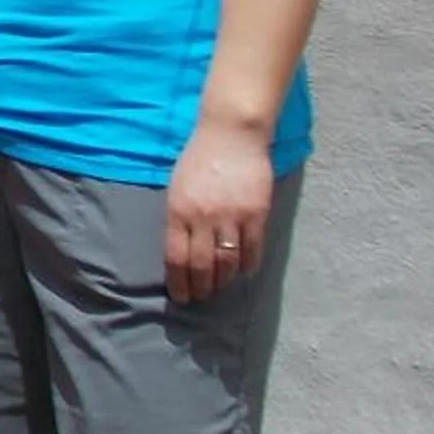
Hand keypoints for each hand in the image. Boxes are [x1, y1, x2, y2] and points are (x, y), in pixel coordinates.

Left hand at [164, 122, 271, 303]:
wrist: (231, 135)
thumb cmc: (199, 159)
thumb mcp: (177, 187)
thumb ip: (178, 217)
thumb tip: (181, 249)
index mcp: (178, 211)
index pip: (176, 257)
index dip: (179, 281)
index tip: (180, 296)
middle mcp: (203, 218)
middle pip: (202, 265)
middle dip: (200, 287)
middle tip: (200, 298)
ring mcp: (231, 217)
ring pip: (228, 261)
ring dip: (223, 280)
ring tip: (219, 287)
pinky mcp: (256, 213)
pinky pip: (253, 249)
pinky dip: (247, 265)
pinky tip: (242, 272)